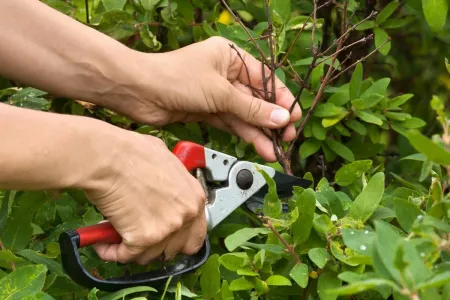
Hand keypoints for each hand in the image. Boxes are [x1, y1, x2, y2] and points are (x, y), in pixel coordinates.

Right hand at [81, 124, 206, 263]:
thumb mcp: (165, 160)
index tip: (162, 236)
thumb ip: (172, 181)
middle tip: (138, 235)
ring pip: (149, 255)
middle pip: (174, 248)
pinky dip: (111, 252)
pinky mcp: (144, 239)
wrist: (107, 157)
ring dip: (132, 248)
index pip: (196, 234)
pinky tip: (102, 241)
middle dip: (155, 245)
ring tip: (116, 234)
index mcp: (194, 197)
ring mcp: (167, 229)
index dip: (177, 237)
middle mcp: (186, 215)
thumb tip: (165, 187)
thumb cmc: (130, 153)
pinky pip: (125, 256)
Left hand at [124, 37, 301, 161]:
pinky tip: (258, 145)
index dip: (280, 99)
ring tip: (275, 149)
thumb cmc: (175, 79)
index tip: (294, 116)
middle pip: (255, 99)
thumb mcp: (220, 93)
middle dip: (271, 119)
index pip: (264, 79)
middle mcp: (225, 73)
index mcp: (230, 57)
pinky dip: (243, 134)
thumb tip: (282, 118)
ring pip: (244, 114)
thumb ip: (251, 109)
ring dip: (259, 131)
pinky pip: (230, 122)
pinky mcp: (206, 110)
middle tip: (287, 137)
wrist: (138, 92)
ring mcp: (215, 93)